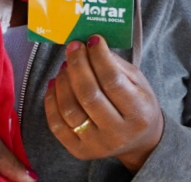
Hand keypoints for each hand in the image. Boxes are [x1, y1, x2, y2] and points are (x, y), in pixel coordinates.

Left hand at [44, 36, 163, 172]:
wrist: (139, 142)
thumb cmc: (138, 105)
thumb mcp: (138, 83)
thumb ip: (116, 64)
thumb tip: (89, 45)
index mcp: (138, 114)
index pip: (113, 81)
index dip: (99, 57)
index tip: (92, 39)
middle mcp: (117, 133)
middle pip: (89, 94)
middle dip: (77, 65)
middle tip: (74, 46)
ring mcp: (96, 145)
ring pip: (70, 109)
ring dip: (63, 80)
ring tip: (65, 65)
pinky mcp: (79, 151)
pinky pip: (57, 124)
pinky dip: (51, 99)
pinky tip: (55, 83)